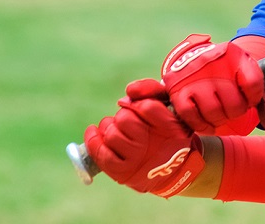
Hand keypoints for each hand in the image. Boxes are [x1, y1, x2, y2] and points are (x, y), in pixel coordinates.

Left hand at [83, 90, 203, 196]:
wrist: (171, 171)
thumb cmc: (166, 132)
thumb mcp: (169, 108)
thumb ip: (152, 91)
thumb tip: (129, 91)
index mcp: (170, 127)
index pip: (147, 107)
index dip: (135, 103)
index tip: (133, 104)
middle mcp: (154, 145)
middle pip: (125, 119)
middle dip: (122, 115)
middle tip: (126, 119)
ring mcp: (137, 160)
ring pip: (111, 135)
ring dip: (109, 127)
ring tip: (114, 128)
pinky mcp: (122, 172)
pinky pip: (101, 154)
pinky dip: (93, 140)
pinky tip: (94, 131)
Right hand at [161, 34, 264, 133]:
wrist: (197, 58)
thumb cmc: (229, 74)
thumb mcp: (249, 76)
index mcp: (236, 55)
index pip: (254, 84)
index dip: (254, 98)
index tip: (249, 97)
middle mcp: (214, 61)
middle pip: (235, 104)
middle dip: (236, 111)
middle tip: (232, 107)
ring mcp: (194, 75)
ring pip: (214, 112)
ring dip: (220, 119)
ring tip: (220, 113)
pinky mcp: (177, 88)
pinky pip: (190, 115)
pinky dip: (201, 124)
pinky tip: (206, 121)